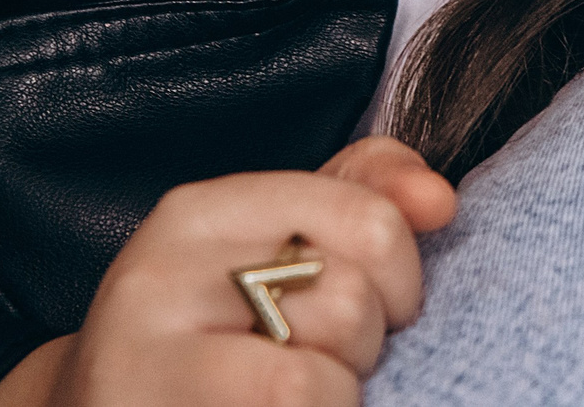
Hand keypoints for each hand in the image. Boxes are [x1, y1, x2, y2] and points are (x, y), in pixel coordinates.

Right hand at [0, 137, 458, 406]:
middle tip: (317, 364)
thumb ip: (363, 196)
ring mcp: (145, 359)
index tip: (380, 307)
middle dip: (361, 350)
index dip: (402, 278)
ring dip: (334, 398)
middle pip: (350, 303)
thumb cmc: (209, 337)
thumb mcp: (273, 247)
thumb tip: (438, 200)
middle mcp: (161, 274)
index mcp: (199, 213)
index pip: (368, 219)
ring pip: (319, 379)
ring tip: (290, 396)